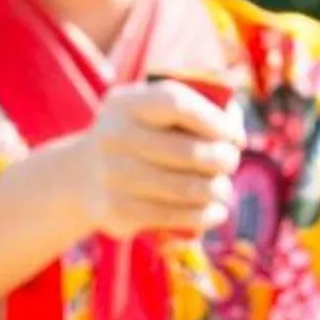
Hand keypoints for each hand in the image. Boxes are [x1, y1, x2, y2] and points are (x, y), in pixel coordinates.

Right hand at [75, 83, 243, 239]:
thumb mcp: (154, 113)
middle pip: (189, 152)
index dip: (216, 121)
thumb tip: (234, 129)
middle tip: (230, 163)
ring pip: (186, 188)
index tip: (235, 136)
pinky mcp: (116, 210)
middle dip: (223, 160)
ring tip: (223, 189)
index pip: (178, 104)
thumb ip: (196, 110)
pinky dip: (204, 216)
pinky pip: (174, 216)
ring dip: (217, 190)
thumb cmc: (140, 138)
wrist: (84, 176)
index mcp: (125, 103)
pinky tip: (216, 212)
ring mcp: (112, 175)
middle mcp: (113, 135)